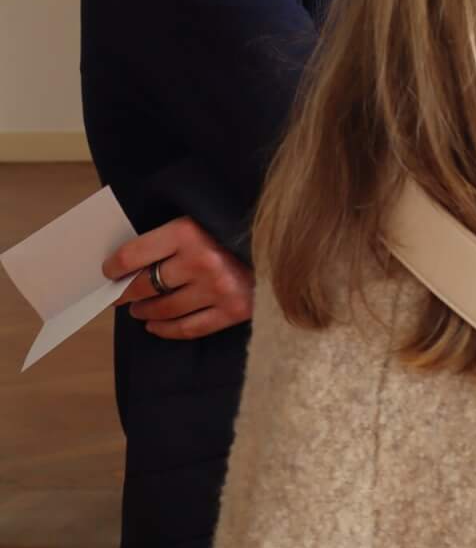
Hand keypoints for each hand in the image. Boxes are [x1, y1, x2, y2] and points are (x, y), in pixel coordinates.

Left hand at [103, 216, 253, 339]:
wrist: (294, 241)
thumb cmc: (240, 227)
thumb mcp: (203, 218)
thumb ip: (172, 236)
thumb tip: (129, 261)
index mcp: (190, 232)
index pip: (133, 254)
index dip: (114, 265)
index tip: (108, 271)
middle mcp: (202, 261)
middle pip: (144, 284)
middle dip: (126, 292)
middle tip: (120, 295)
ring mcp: (219, 289)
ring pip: (163, 308)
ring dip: (144, 311)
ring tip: (139, 309)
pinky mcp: (234, 309)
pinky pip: (188, 328)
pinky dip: (166, 329)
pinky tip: (155, 325)